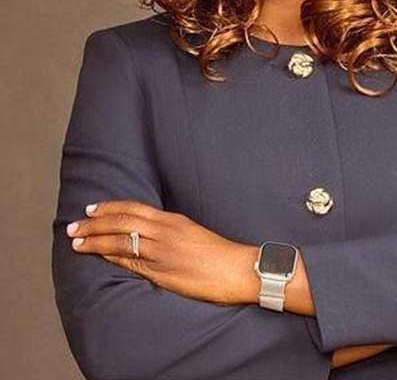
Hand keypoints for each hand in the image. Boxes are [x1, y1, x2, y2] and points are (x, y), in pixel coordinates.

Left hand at [67, 200, 256, 305]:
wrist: (239, 270)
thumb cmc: (222, 254)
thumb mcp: (194, 234)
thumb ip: (171, 232)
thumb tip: (150, 235)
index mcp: (174, 221)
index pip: (134, 209)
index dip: (109, 207)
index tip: (91, 209)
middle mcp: (165, 233)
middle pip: (121, 222)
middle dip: (93, 224)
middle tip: (74, 226)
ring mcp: (161, 252)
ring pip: (119, 241)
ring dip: (94, 241)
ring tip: (77, 243)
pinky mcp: (161, 271)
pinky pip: (129, 262)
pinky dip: (110, 258)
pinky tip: (98, 257)